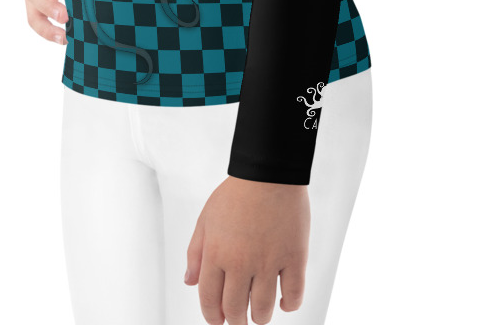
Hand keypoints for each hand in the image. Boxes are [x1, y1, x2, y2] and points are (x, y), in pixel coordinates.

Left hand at [184, 176, 308, 324]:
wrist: (269, 173)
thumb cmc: (237, 192)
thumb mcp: (206, 218)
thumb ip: (195, 252)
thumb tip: (190, 281)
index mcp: (216, 252)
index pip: (209, 299)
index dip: (212, 315)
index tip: (216, 320)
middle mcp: (241, 262)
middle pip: (235, 310)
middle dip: (235, 321)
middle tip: (238, 320)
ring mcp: (269, 262)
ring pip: (263, 309)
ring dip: (259, 317)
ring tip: (258, 313)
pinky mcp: (294, 257)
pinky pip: (293, 295)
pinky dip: (289, 305)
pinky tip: (284, 303)